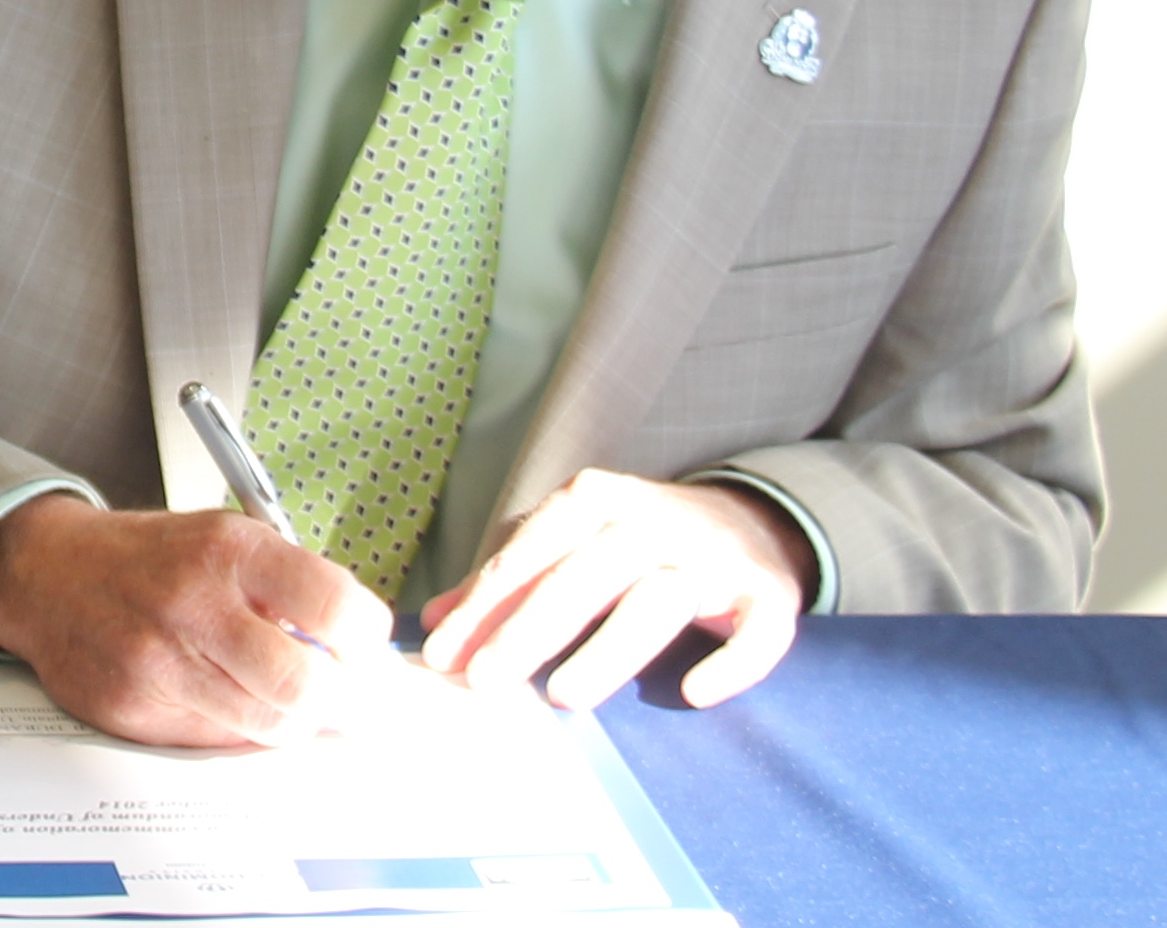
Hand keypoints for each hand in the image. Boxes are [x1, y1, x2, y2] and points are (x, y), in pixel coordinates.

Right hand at [0, 494, 395, 746]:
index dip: (369, 640)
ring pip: (268, 726)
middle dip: (344, 701)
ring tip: (290, 700)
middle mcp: (192, 602)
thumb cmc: (151, 560)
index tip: (369, 648)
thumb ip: (291, 588)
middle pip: (306, 684)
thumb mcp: (225, 541)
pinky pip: (216, 739)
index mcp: (228, 549)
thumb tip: (364, 654)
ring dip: (294, 720)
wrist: (47, 573)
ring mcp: (158, 660)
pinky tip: (225, 698)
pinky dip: (236, 727)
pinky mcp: (133, 707)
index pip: (335, 606)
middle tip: (352, 700)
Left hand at [419, 469, 809, 710]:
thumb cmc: (631, 541)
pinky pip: (757, 629)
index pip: (526, 556)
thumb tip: (432, 619)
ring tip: (564, 697)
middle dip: (526, 631)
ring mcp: (713, 557)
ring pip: (657, 602)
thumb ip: (503, 579)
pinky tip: (695, 694)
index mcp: (591, 501)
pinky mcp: (767, 593)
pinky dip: (733, 662)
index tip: (442, 654)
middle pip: (581, 579)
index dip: (482, 606)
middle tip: (484, 682)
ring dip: (610, 650)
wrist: (745, 518)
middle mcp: (650, 522)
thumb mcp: (565, 542)